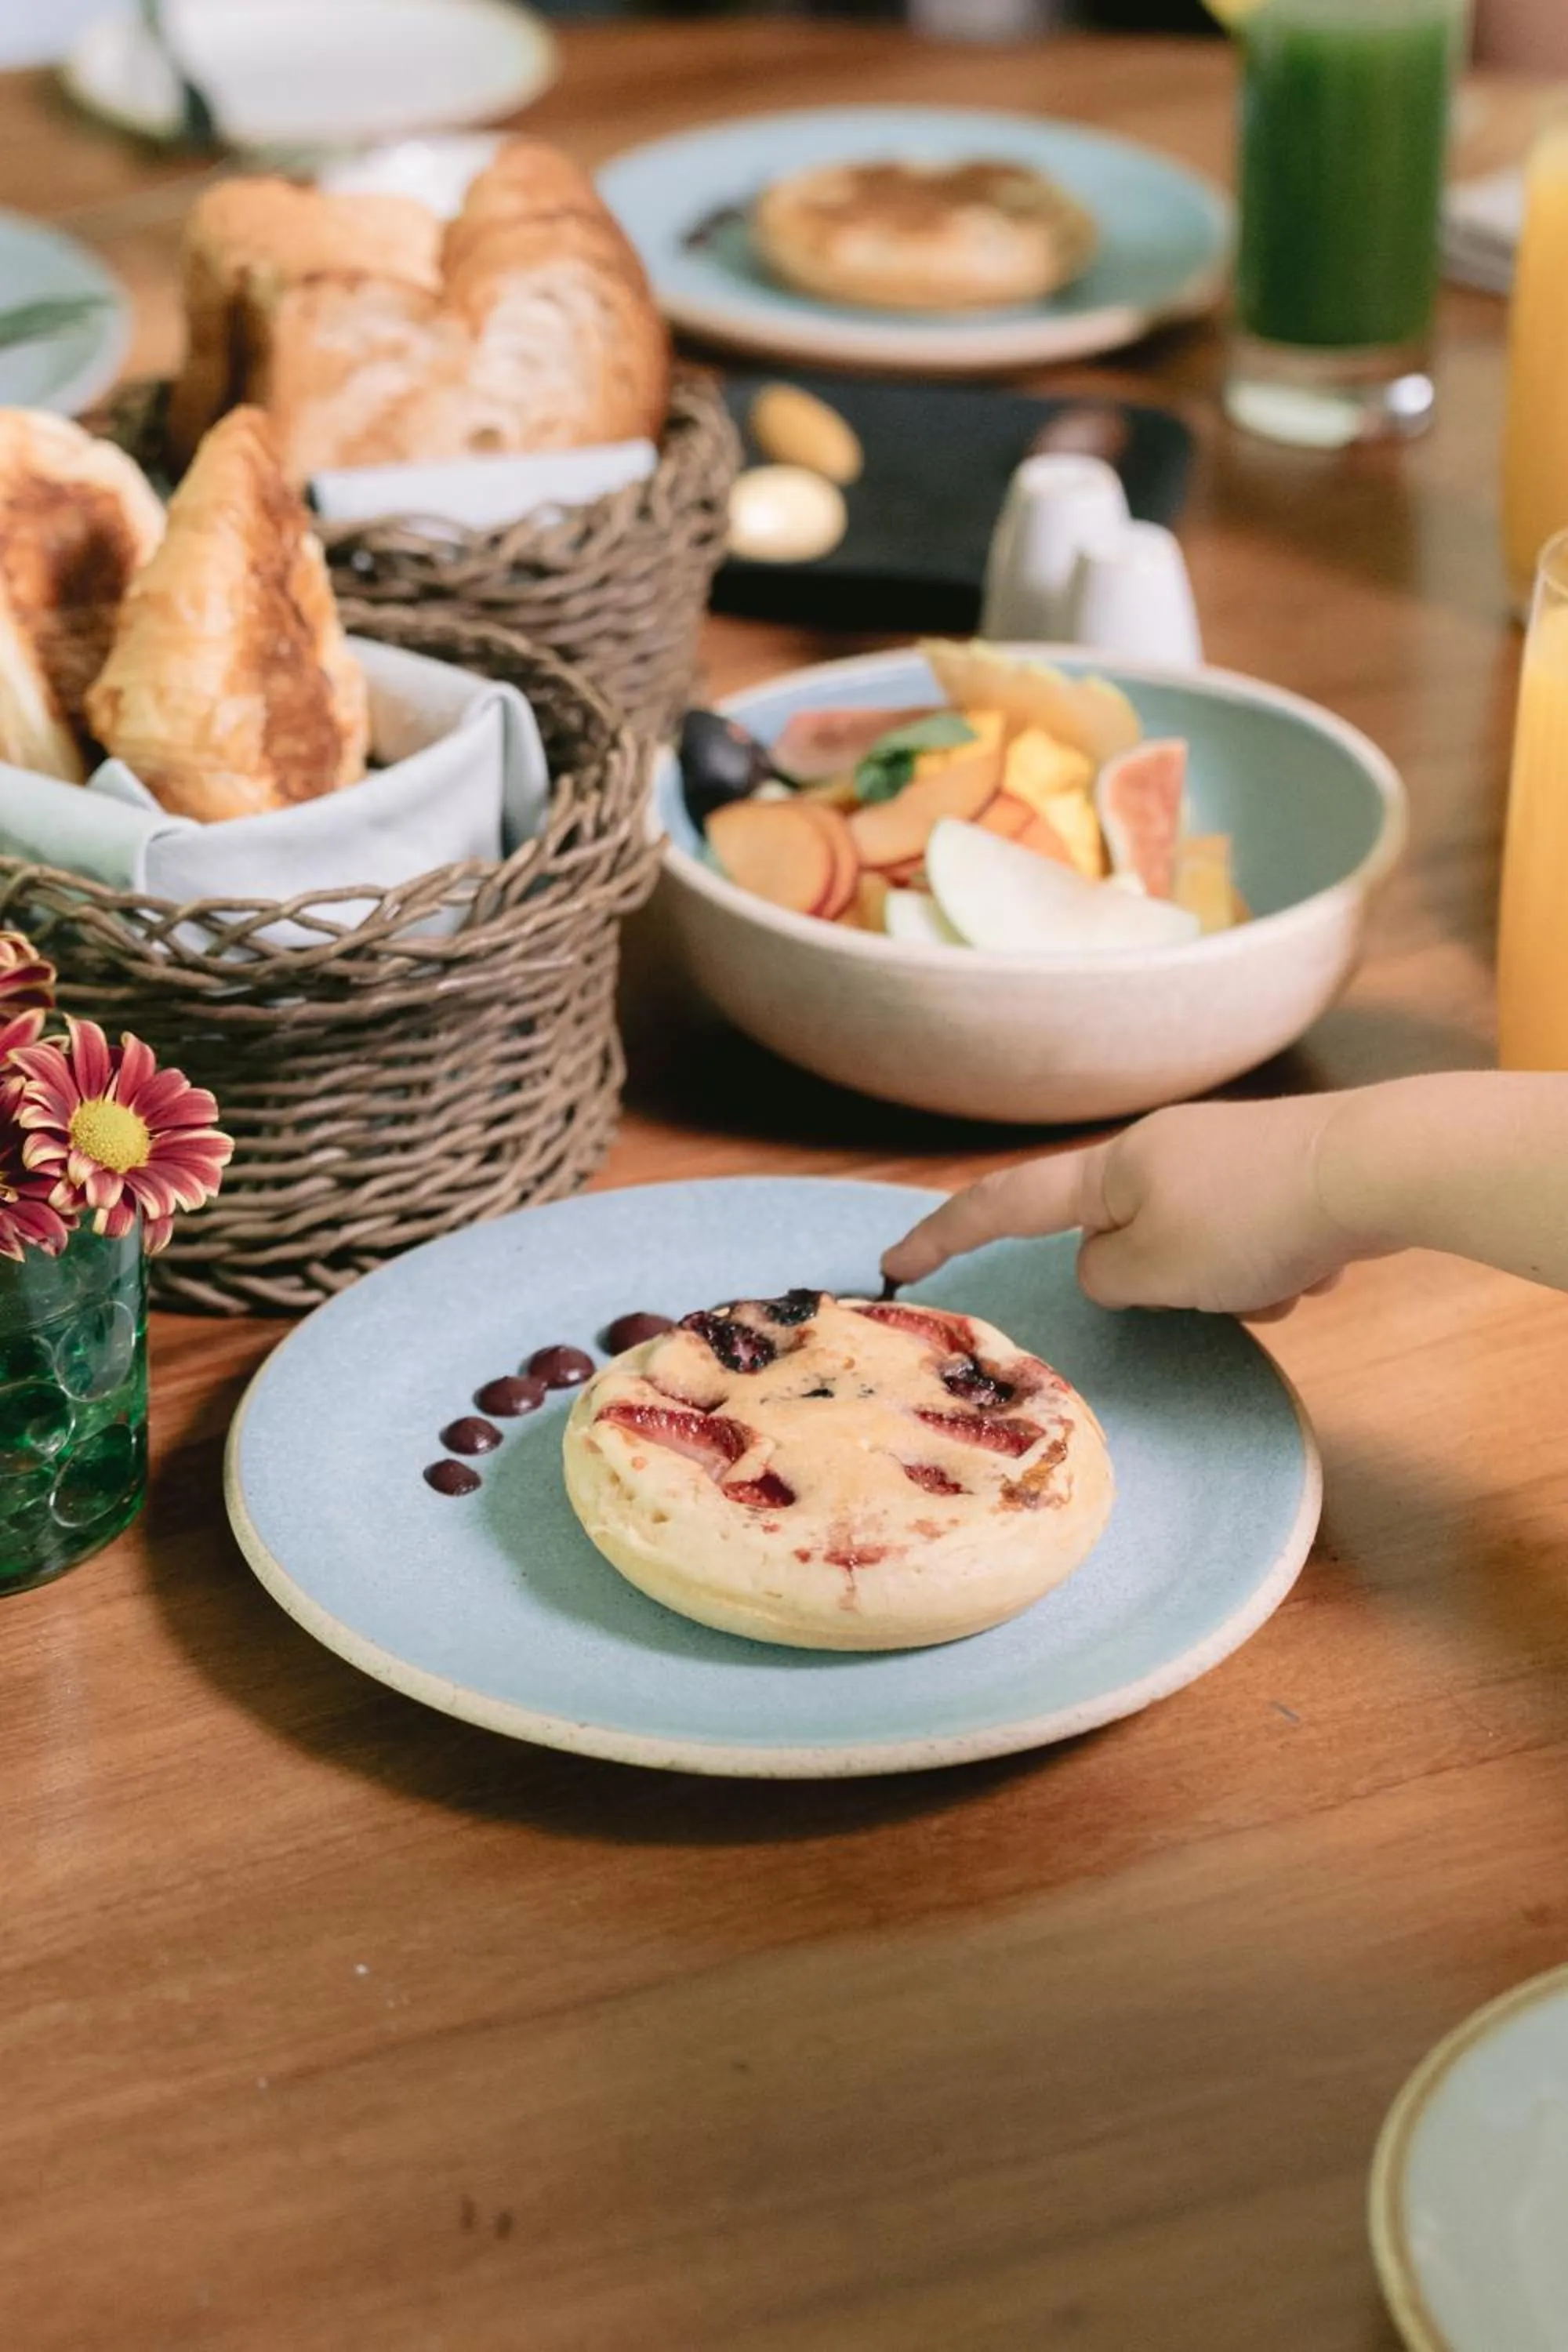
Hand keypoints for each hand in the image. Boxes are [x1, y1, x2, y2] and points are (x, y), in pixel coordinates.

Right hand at [883, 1096, 1372, 1318]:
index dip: (944, 1235)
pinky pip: (1250, 1247)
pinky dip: (1275, 1269)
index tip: (894, 1262)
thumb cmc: (1254, 1217)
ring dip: (1236, 1286)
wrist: (1381, 1166)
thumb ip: (1105, 1279)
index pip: (1004, 1204)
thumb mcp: (1154, 1270)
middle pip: (1126, 1243)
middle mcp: (1158, 1152)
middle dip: (1175, 1286)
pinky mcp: (1278, 1175)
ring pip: (1197, 1255)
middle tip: (1224, 1287)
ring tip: (1283, 1276)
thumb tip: (1110, 1268)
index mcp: (1111, 1168)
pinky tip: (1316, 1263)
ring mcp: (1221, 1159)